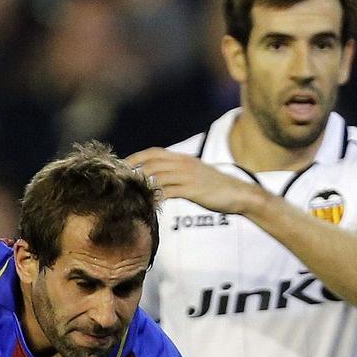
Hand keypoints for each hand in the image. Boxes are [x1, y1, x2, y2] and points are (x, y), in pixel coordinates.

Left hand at [127, 148, 264, 216]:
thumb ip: (178, 175)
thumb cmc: (215, 188)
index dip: (136, 157)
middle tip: (118, 181)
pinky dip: (156, 197)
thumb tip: (160, 180)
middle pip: (151, 162)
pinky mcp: (192, 190)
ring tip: (128, 193)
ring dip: (141, 184)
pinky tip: (147, 205)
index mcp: (183, 159)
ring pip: (157, 176)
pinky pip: (168, 192)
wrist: (238, 194)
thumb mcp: (195, 175)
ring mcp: (188, 176)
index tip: (121, 166)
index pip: (154, 152)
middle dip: (133, 170)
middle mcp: (183, 164)